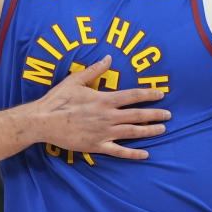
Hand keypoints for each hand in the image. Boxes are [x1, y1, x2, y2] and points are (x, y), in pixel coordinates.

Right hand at [30, 54, 170, 158]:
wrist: (43, 121)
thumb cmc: (58, 99)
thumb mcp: (75, 80)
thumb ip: (94, 70)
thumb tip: (107, 57)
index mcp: (104, 99)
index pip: (133, 96)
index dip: (149, 94)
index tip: (161, 94)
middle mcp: (108, 116)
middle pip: (138, 115)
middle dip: (155, 114)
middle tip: (168, 115)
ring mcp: (104, 133)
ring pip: (133, 132)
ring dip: (149, 131)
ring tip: (162, 130)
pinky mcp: (97, 146)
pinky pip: (119, 152)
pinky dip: (133, 154)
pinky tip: (145, 154)